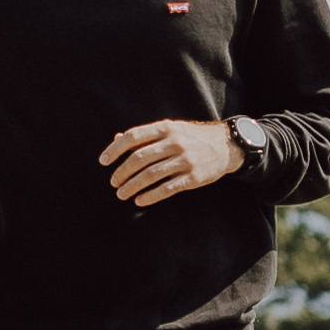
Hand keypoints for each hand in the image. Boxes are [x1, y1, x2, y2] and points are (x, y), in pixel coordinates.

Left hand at [101, 119, 240, 210]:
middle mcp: (174, 142)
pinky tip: (140, 200)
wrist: (226, 145)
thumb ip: (145, 135)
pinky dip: (150, 196)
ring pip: (150, 176)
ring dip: (132, 187)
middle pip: (139, 159)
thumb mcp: (170, 129)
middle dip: (122, 173)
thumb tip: (116, 139)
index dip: (115, 149)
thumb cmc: (191, 137)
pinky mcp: (193, 178)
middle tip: (114, 182)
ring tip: (122, 194)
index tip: (103, 162)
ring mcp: (185, 160)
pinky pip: (167, 189)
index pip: (133, 136)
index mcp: (166, 128)